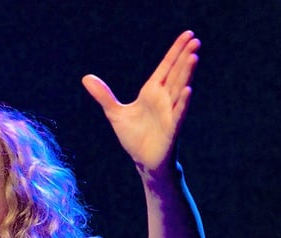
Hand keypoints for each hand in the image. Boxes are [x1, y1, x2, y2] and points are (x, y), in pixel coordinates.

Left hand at [82, 31, 199, 175]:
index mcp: (152, 93)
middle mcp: (164, 100)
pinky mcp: (172, 129)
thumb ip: (103, 95)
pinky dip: (182, 103)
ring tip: (193, 56)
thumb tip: (86, 78)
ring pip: (179, 90)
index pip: (165, 67)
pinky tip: (187, 90)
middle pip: (175, 74)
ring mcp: (170, 113)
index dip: (175, 51)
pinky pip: (178, 114)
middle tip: (195, 39)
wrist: (143, 161)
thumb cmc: (134, 136)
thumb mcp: (115, 113)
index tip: (187, 34)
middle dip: (184, 57)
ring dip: (186, 74)